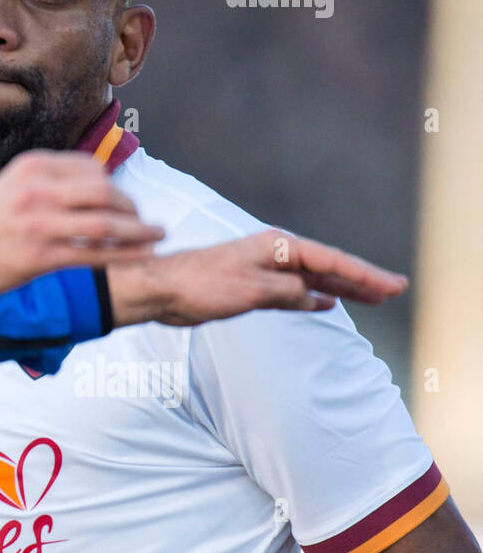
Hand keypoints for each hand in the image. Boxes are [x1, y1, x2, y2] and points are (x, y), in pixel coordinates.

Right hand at [0, 150, 164, 295]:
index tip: (125, 202)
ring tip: (158, 237)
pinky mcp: (39, 255)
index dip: (116, 186)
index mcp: (33, 166)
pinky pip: (92, 254)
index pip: (91, 168)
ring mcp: (39, 222)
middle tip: (147, 223)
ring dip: (138, 232)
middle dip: (132, 209)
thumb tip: (88, 187)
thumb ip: (47, 183)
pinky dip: (123, 255)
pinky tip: (140, 257)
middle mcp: (38, 189)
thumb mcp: (12, 186)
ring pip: (105, 224)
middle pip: (104, 192)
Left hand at [108, 229, 408, 326]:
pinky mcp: (249, 286)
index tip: (393, 286)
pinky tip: (326, 304)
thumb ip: (286, 292)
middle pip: (326, 267)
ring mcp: (261, 269)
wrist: (159, 289)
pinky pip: (292, 291)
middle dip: (360, 279)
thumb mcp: (250, 290)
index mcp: (275, 247)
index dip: (364, 274)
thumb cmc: (199, 285)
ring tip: (371, 298)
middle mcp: (272, 254)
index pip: (330, 261)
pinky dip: (312, 298)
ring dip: (340, 289)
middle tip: (394, 290)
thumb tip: (315, 296)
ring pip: (311, 280)